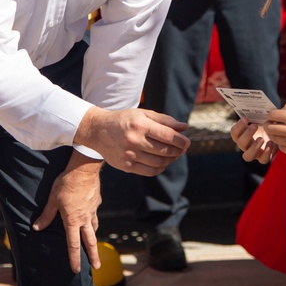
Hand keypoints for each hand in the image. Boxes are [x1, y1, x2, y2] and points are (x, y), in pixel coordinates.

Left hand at [32, 154, 102, 272]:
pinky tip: (90, 214)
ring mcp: (93, 210)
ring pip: (94, 227)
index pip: (73, 244)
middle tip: (97, 266)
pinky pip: (95, 213)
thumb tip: (37, 227)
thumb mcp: (53, 199)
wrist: (84, 169)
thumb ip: (46, 215)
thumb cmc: (66, 183)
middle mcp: (85, 218)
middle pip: (90, 241)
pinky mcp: (96, 202)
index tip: (77, 269)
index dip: (74, 258)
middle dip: (93, 255)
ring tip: (93, 242)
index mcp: (73, 220)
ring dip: (93, 237)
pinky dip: (92, 218)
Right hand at [74, 107, 189, 175]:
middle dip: (178, 151)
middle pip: (165, 150)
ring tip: (174, 155)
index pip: (167, 136)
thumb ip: (164, 120)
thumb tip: (184, 127)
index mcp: (140, 125)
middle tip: (182, 148)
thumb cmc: (124, 120)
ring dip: (171, 160)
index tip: (187, 142)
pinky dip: (160, 168)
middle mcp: (134, 141)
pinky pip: (149, 172)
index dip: (181, 141)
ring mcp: (129, 155)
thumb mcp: (143, 114)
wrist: (98, 131)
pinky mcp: (126, 166)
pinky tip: (162, 162)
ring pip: (159, 163)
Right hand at [230, 117, 276, 163]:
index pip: (234, 133)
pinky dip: (266, 152)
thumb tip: (257, 103)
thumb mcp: (261, 119)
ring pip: (248, 156)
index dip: (238, 126)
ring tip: (261, 139)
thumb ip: (256, 114)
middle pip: (240, 144)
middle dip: (247, 134)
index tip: (246, 118)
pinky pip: (263, 160)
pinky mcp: (264, 158)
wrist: (277, 134)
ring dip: (254, 148)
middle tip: (254, 126)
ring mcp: (254, 153)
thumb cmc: (266, 124)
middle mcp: (245, 146)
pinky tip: (271, 143)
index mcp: (241, 135)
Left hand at [264, 103, 285, 157]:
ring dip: (273, 134)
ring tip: (278, 131)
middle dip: (268, 125)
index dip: (271, 115)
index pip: (273, 115)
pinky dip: (281, 143)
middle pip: (271, 128)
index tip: (273, 116)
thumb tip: (274, 112)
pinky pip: (282, 148)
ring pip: (274, 139)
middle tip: (270, 124)